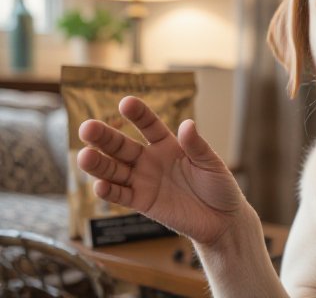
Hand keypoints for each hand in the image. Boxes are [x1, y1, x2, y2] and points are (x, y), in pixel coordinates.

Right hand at [78, 96, 245, 244]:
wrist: (222, 220)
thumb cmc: (220, 187)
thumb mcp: (211, 164)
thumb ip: (197, 146)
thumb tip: (187, 124)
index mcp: (168, 144)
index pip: (149, 125)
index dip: (138, 115)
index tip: (126, 103)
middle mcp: (151, 160)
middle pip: (123, 146)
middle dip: (105, 137)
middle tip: (87, 128)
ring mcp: (144, 181)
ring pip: (115, 170)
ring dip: (98, 164)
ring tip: (84, 156)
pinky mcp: (142, 202)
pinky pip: (122, 195)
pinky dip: (109, 191)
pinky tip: (99, 185)